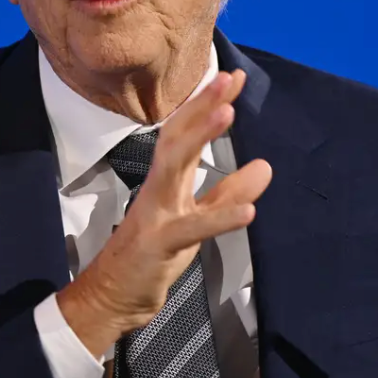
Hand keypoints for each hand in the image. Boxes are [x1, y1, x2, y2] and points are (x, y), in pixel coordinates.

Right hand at [57, 70, 272, 356]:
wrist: (113, 298)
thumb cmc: (153, 256)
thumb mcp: (197, 219)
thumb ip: (229, 193)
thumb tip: (265, 165)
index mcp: (168, 181)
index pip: (186, 133)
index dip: (207, 105)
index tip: (232, 78)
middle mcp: (158, 189)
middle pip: (177, 137)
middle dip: (201, 106)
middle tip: (227, 79)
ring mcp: (155, 214)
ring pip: (174, 168)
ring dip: (200, 138)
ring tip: (227, 114)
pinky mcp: (159, 245)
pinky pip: (191, 228)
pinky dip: (220, 218)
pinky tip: (249, 212)